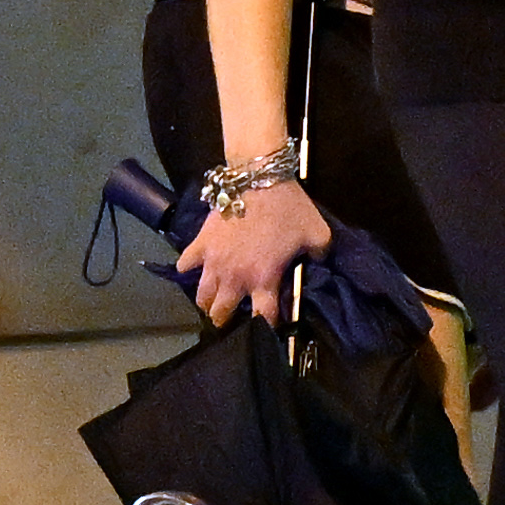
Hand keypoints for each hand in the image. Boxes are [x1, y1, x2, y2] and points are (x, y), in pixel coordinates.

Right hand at [174, 169, 328, 322]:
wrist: (258, 179)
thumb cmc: (288, 208)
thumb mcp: (317, 233)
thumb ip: (319, 254)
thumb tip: (317, 262)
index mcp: (264, 279)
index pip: (263, 318)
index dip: (267, 325)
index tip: (268, 324)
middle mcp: (235, 278)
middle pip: (221, 314)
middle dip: (226, 320)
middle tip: (231, 317)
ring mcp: (213, 263)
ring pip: (201, 297)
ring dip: (207, 302)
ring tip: (213, 300)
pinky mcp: (199, 245)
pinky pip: (185, 266)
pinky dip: (188, 270)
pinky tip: (195, 268)